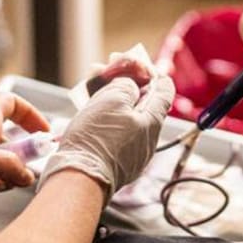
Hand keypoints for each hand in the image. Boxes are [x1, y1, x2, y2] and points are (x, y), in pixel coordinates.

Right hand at [38, 76, 175, 203]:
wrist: (78, 178)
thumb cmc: (96, 138)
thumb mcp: (113, 98)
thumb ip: (127, 86)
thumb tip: (130, 88)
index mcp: (152, 122)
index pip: (164, 91)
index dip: (152, 73)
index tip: (138, 64)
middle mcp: (147, 140)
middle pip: (143, 103)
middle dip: (127, 83)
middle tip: (109, 70)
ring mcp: (132, 153)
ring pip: (127, 117)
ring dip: (113, 99)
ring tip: (94, 86)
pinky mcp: (116, 162)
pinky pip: (116, 133)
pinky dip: (107, 118)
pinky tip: (91, 110)